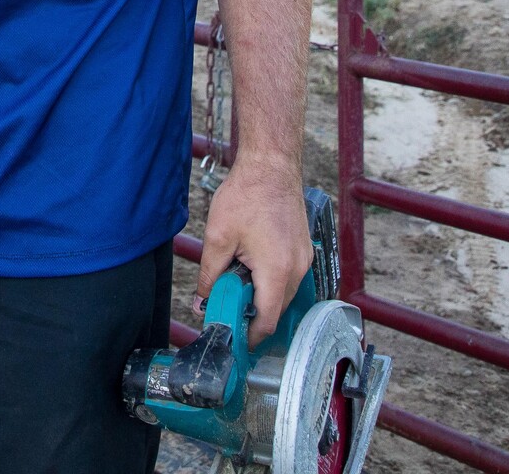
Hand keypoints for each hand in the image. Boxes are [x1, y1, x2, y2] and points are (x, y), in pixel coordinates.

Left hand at [198, 156, 313, 343]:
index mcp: (276, 270)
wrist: (270, 166)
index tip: (235, 341)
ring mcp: (304, 259)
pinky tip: (251, 268)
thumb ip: (210, 275)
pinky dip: (271, 282)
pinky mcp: (303, 250)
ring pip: (283, 294)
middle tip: (227, 309)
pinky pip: (288, 278)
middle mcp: (297, 268)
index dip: (250, 335)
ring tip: (236, 283)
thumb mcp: (218, 237)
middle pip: (276, 309)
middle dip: (252, 315)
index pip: (267, 319)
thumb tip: (204, 301)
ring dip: (261, 296)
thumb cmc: (246, 196)